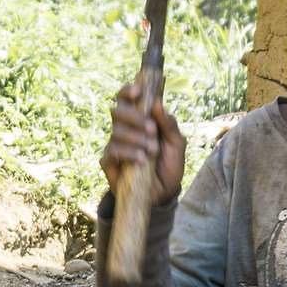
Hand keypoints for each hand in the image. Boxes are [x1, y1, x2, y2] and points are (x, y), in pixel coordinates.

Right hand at [101, 76, 186, 206]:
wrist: (164, 194)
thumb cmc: (169, 166)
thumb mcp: (177, 144)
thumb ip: (169, 124)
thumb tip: (157, 103)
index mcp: (140, 120)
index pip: (127, 99)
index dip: (128, 91)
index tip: (138, 92)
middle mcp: (125, 130)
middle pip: (117, 111)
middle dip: (135, 117)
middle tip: (151, 129)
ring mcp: (115, 146)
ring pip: (116, 131)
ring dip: (136, 138)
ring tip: (151, 151)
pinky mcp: (109, 163)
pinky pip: (112, 151)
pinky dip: (128, 152)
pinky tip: (141, 160)